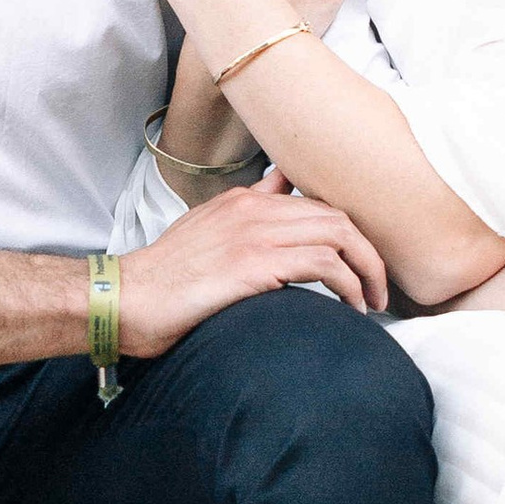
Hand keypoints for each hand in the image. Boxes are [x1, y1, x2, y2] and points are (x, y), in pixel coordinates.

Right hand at [120, 166, 389, 349]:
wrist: (126, 300)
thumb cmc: (163, 279)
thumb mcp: (204, 233)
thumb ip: (244, 217)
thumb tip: (278, 195)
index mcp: (243, 199)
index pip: (316, 202)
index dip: (349, 233)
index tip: (361, 265)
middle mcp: (253, 207)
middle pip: (337, 214)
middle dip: (369, 252)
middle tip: (378, 287)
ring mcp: (255, 232)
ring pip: (339, 234)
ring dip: (367, 270)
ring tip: (372, 302)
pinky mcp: (256, 263)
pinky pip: (325, 264)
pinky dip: (350, 285)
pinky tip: (353, 308)